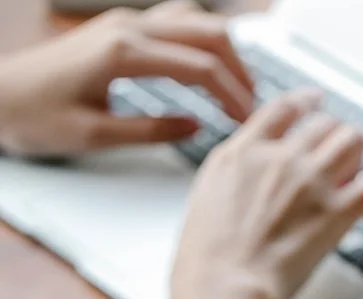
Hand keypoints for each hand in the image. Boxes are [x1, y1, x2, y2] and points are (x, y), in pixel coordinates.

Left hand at [0, 0, 253, 156]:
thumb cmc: (32, 115)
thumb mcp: (94, 136)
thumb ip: (150, 131)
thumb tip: (195, 127)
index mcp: (123, 54)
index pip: (200, 68)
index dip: (233, 95)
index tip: (250, 120)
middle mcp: (126, 29)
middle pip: (208, 33)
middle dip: (240, 69)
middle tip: (254, 103)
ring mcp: (122, 23)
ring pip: (195, 20)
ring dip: (224, 50)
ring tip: (237, 86)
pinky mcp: (118, 27)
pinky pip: (175, 22)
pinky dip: (202, 42)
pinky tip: (207, 68)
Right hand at [171, 90, 362, 298]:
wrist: (226, 284)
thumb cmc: (209, 258)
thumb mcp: (207, 196)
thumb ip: (237, 175)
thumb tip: (253, 176)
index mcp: (243, 152)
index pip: (283, 108)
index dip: (306, 102)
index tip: (316, 101)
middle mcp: (280, 158)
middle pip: (324, 123)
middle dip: (334, 139)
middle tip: (338, 158)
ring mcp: (311, 181)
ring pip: (353, 140)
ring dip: (358, 157)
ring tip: (354, 177)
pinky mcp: (337, 211)